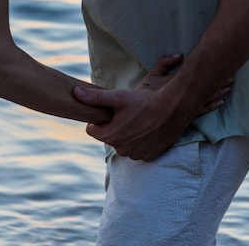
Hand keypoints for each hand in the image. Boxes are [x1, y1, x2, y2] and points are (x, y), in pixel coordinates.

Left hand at [72, 57, 231, 160]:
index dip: (98, 119)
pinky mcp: (150, 156)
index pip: (92, 131)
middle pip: (109, 136)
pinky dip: (140, 140)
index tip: (108, 110)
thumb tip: (74, 92)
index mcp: (111, 136)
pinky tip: (147, 127)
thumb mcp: (118, 97)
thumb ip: (94, 97)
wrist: (174, 108)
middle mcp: (123, 150)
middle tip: (125, 112)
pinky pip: (137, 149)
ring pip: (123, 143)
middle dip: (114, 126)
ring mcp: (137, 155)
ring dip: (127, 133)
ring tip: (138, 118)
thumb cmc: (145, 102)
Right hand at [139, 54, 232, 114]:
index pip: (196, 76)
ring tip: (229, 86)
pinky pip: (201, 112)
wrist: (138, 117)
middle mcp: (181, 97)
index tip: (221, 66)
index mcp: (174, 84)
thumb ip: (164, 64)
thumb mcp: (151, 76)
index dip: (209, 71)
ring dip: (217, 93)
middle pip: (204, 88)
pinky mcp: (183, 118)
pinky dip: (211, 107)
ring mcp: (184, 109)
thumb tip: (180, 55)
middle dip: (218, 82)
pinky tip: (220, 103)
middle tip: (232, 77)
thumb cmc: (143, 95)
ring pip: (205, 100)